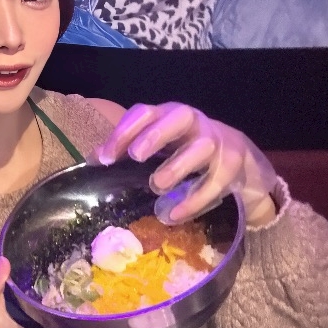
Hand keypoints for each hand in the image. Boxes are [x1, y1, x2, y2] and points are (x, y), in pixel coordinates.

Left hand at [90, 102, 277, 224]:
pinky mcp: (232, 165)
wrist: (235, 158)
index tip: (106, 158)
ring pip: (201, 147)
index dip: (125, 131)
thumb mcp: (157, 145)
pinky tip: (174, 214)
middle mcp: (194, 123)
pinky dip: (195, 199)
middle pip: (180, 117)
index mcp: (169, 115)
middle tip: (136, 156)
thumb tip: (92, 160)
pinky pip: (216, 181)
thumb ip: (127, 149)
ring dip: (178, 167)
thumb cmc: (183, 150)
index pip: (146, 113)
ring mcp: (216, 142)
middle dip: (157, 135)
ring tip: (157, 186)